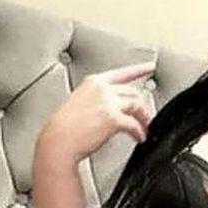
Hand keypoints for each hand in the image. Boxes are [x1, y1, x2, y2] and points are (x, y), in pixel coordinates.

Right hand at [37, 61, 155, 164]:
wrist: (58, 140)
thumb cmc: (64, 128)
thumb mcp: (79, 104)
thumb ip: (96, 102)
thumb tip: (110, 111)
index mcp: (93, 83)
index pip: (121, 73)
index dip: (139, 69)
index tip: (149, 67)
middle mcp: (102, 89)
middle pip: (132, 92)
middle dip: (142, 105)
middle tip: (145, 116)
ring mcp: (108, 102)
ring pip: (136, 105)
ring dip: (143, 118)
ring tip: (144, 128)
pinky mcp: (113, 118)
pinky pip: (134, 124)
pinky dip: (139, 132)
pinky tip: (139, 137)